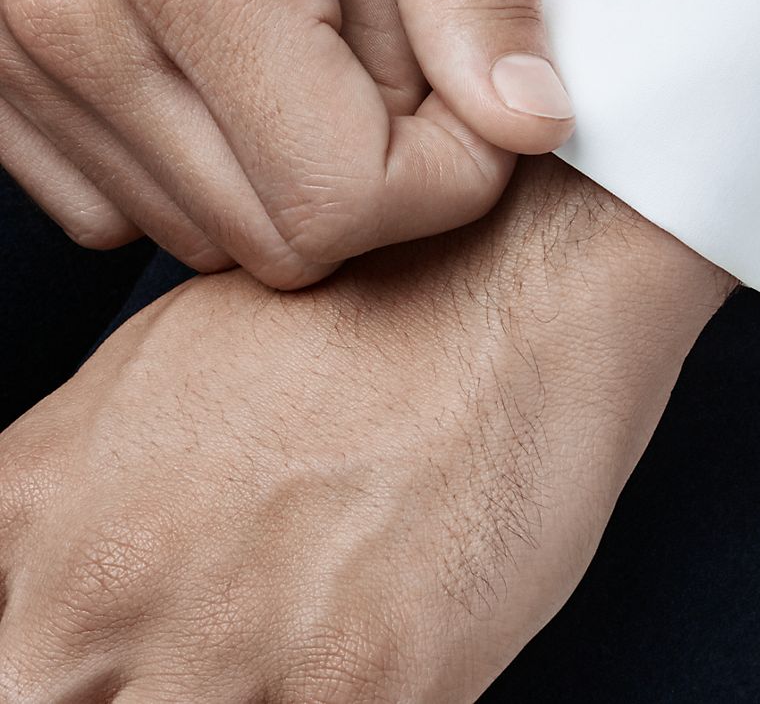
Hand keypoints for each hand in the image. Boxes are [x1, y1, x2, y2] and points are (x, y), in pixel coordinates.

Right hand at [0, 0, 573, 287]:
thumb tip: (528, 119)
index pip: (342, 200)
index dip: (448, 174)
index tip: (478, 85)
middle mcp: (72, 24)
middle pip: (275, 237)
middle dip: (377, 167)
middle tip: (393, 26)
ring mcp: (9, 49)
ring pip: (200, 227)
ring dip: (291, 154)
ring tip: (312, 12)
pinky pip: (116, 196)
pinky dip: (207, 154)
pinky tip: (238, 40)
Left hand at [0, 154, 729, 702]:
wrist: (521, 286)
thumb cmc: (378, 300)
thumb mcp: (170, 357)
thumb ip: (84, 483)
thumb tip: (66, 560)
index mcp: (44, 502)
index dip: (41, 665)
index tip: (96, 661)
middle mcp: (102, 589)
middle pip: (30, 701)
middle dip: (102, 692)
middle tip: (192, 653)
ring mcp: (224, 653)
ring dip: (221, 701)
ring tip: (287, 644)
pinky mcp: (360, 694)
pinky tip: (357, 665)